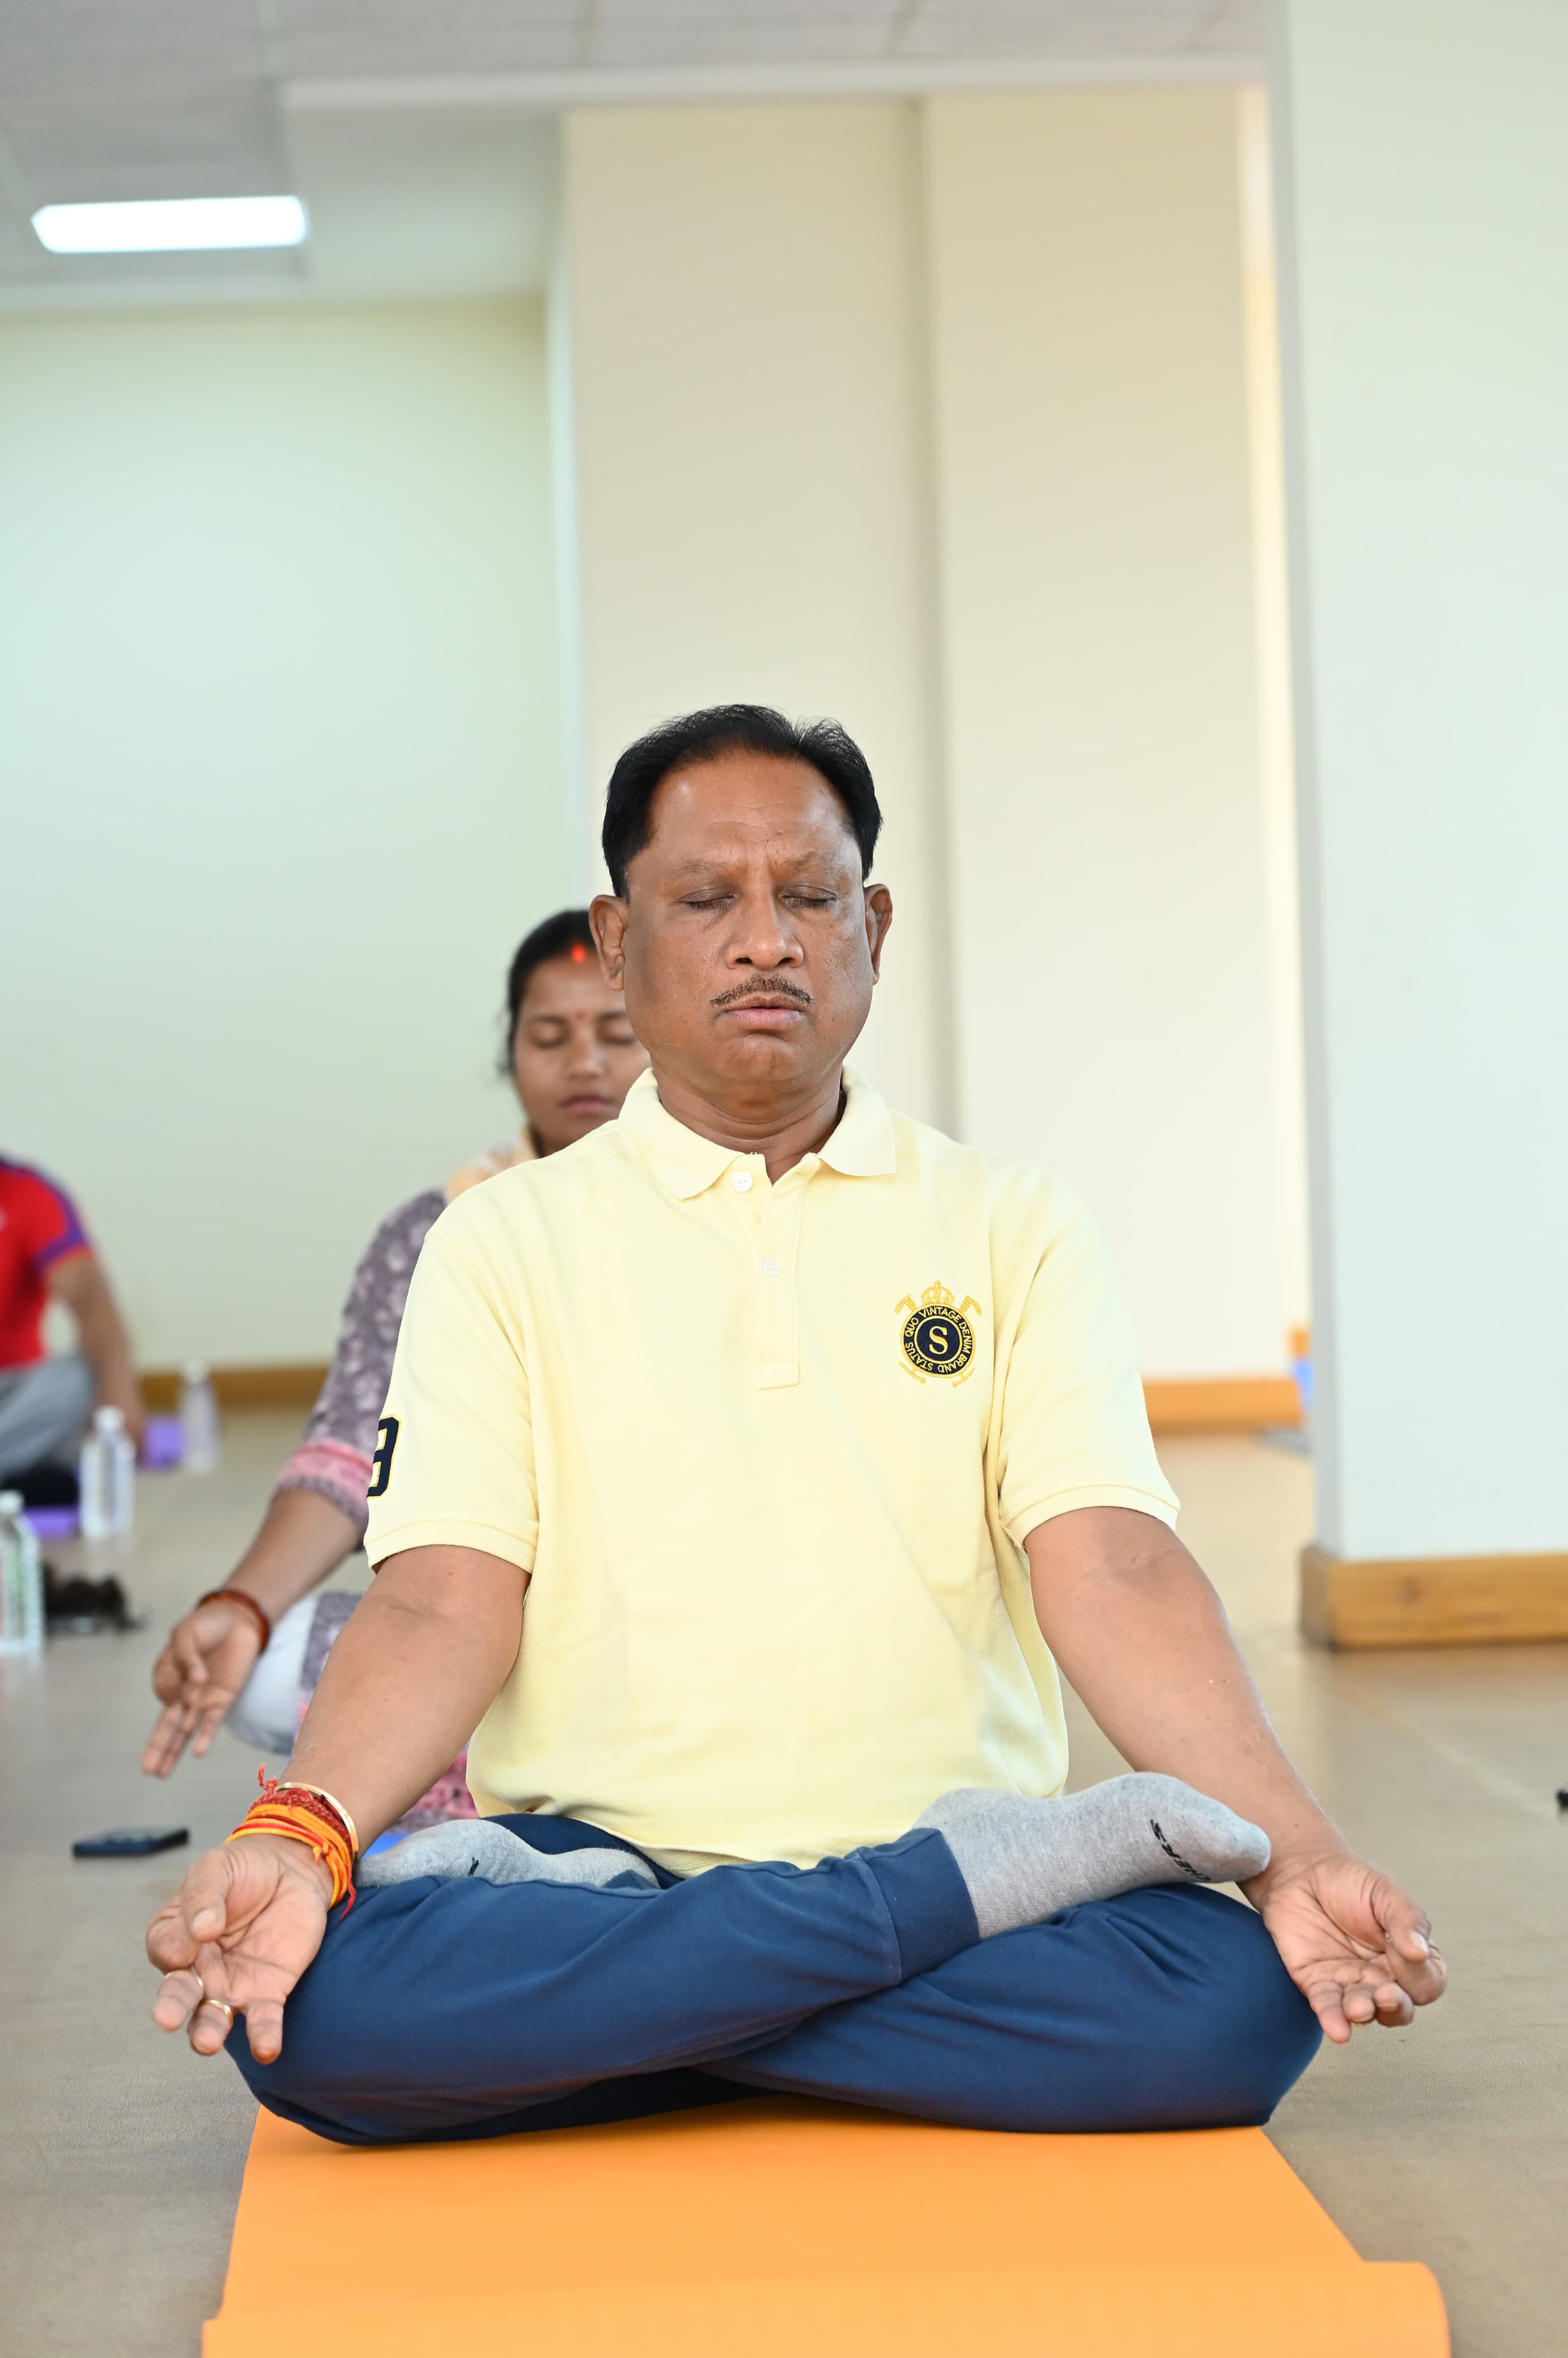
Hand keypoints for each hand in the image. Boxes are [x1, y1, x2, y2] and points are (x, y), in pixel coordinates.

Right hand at [141, 1597, 263, 1776]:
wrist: (238, 1620)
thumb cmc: (208, 1625)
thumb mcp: (187, 1633)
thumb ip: (185, 1655)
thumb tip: (194, 1680)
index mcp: (170, 1676)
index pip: (163, 1691)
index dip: (172, 1685)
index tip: (188, 1671)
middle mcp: (184, 1693)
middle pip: (167, 1724)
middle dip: (157, 1747)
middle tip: (146, 1770)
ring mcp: (202, 1699)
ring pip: (184, 1730)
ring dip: (173, 1751)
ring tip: (159, 1773)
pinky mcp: (222, 1699)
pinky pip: (212, 1722)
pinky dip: (205, 1737)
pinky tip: (197, 1753)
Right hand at [147, 1834, 330, 2061]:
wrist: (291, 1871)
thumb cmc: (242, 1870)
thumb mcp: (217, 1868)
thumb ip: (204, 1894)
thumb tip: (202, 1928)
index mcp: (176, 1936)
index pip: (164, 1948)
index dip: (176, 1944)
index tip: (198, 1930)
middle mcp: (197, 1970)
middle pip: (178, 1995)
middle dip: (172, 2008)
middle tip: (167, 2018)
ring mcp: (230, 1986)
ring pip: (212, 2018)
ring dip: (208, 2032)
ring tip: (208, 2041)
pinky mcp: (267, 1992)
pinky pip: (262, 2021)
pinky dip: (263, 2037)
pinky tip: (267, 2048)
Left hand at [1253, 1850, 1445, 2042]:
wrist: (1301, 1871)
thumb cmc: (1351, 1882)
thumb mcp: (1385, 1891)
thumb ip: (1407, 1919)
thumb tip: (1420, 1951)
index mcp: (1408, 1956)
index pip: (1428, 1983)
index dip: (1419, 1975)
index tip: (1401, 1950)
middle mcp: (1383, 1976)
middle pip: (1400, 2008)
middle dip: (1396, 2007)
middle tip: (1386, 1994)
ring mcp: (1350, 1983)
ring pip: (1365, 2011)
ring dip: (1364, 2013)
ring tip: (1358, 2007)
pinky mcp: (1317, 1983)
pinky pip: (1328, 2007)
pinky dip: (1333, 2020)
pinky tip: (1338, 2030)